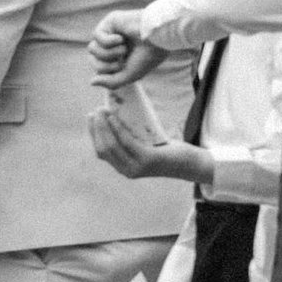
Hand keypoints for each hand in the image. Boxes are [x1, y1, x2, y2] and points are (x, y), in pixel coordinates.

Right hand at [87, 107, 213, 183]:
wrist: (190, 164)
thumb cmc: (168, 152)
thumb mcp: (146, 146)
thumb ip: (133, 139)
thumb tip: (119, 115)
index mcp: (123, 167)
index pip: (101, 151)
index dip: (93, 133)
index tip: (91, 117)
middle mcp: (127, 170)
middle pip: (103, 148)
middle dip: (96, 128)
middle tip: (95, 111)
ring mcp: (136, 167)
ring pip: (111, 146)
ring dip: (104, 127)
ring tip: (102, 111)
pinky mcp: (147, 160)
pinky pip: (127, 142)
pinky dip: (117, 129)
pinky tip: (114, 118)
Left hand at [88, 9, 166, 87]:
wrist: (159, 36)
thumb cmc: (148, 55)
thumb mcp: (130, 75)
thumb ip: (111, 82)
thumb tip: (92, 82)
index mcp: (120, 57)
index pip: (100, 69)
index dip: (108, 72)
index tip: (122, 68)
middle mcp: (114, 45)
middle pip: (93, 61)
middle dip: (106, 65)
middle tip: (122, 60)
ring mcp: (111, 33)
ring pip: (92, 49)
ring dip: (108, 53)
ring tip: (123, 49)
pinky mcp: (109, 21)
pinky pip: (96, 35)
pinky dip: (108, 41)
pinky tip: (121, 38)